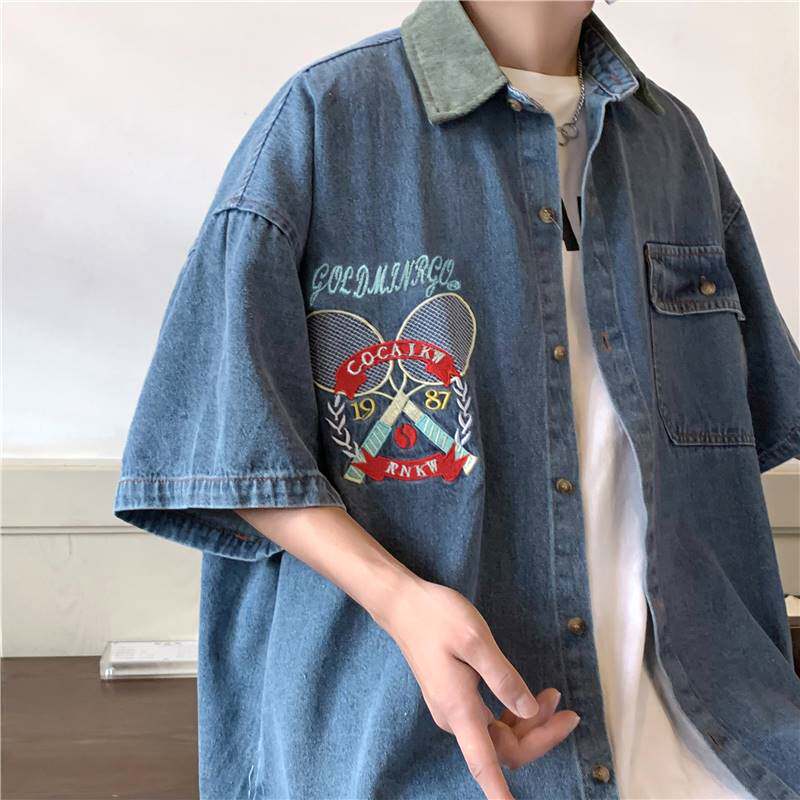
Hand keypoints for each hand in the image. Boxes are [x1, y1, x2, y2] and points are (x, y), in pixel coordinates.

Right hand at [376, 578, 580, 799]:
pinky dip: (515, 712)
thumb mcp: (475, 640)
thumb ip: (504, 678)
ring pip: (500, 735)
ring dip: (530, 723)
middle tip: (568, 712)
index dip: (500, 795)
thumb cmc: (436, 617)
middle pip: (504, 749)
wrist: (403, 605)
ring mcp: (454, 708)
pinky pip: (491, 720)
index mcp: (458, 708)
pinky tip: (530, 696)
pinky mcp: (456, 697)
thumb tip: (529, 710)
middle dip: (539, 736)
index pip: (484, 764)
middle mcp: (455, 717)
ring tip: (554, 697)